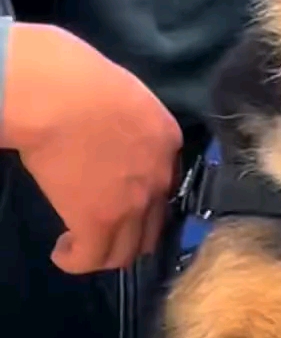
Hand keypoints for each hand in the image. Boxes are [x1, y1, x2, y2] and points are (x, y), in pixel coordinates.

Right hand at [3, 24, 181, 272]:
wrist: (56, 95)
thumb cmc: (76, 76)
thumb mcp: (123, 92)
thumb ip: (128, 118)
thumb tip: (108, 127)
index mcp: (167, 139)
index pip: (166, 182)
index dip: (145, 197)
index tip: (123, 199)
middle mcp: (159, 178)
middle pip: (155, 224)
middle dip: (133, 234)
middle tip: (107, 232)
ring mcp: (133, 204)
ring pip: (129, 249)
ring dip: (107, 253)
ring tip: (82, 247)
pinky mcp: (98, 222)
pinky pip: (93, 258)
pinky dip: (77, 261)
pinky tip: (62, 254)